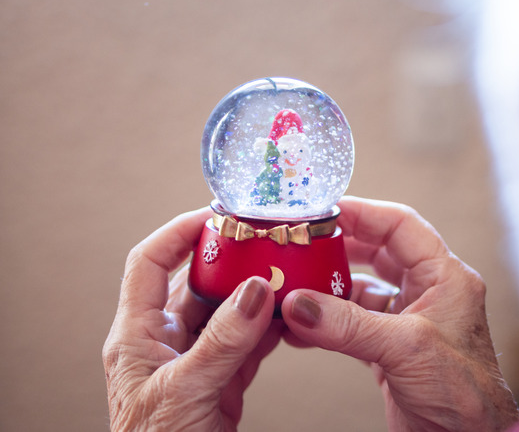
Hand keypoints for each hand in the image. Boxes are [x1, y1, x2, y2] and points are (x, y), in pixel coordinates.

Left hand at [103, 208, 281, 430]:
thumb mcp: (186, 391)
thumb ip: (223, 340)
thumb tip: (254, 290)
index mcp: (137, 335)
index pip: (150, 262)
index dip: (179, 232)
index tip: (217, 217)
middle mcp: (165, 340)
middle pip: (196, 282)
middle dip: (231, 261)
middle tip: (265, 243)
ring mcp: (195, 358)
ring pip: (228, 310)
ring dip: (256, 294)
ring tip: (287, 275)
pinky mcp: (221, 378)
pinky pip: (248, 340)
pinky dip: (270, 327)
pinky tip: (291, 317)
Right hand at [281, 197, 518, 430]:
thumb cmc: (465, 393)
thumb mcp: (405, 349)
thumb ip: (349, 325)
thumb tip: (299, 304)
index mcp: (446, 277)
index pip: (402, 226)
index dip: (363, 213)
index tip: (323, 211)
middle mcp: (430, 292)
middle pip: (379, 252)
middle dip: (340, 248)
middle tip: (303, 244)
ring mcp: (411, 321)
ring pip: (364, 289)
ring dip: (329, 289)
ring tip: (295, 287)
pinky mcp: (394, 349)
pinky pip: (356, 323)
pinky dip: (329, 323)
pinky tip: (302, 328)